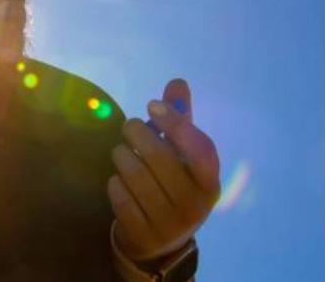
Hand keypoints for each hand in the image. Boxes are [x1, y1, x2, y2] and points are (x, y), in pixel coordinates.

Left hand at [107, 79, 220, 261]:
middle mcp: (195, 205)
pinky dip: (114, 182)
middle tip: (130, 126)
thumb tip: (177, 82)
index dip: (175, 122)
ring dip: (122, 156)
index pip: (200, 148)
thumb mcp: (181, 156)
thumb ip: (180, 120)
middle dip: (138, 134)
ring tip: (122, 152)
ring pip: (135, 174)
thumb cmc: (171, 185)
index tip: (151, 104)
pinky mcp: (142, 234)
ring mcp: (169, 224)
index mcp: (210, 183)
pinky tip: (119, 180)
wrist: (159, 242)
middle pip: (160, 157)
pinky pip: (119, 195)